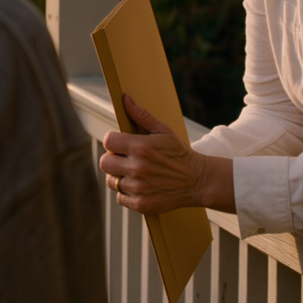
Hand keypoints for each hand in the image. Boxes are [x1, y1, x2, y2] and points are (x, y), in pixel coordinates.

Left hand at [99, 95, 233, 214]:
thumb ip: (141, 115)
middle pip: (104, 162)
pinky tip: (139, 185)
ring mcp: (138, 188)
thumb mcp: (163, 131)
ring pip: (111, 181)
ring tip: (133, 172)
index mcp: (140, 147)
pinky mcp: (141, 204)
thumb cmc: (179, 153)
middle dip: (112, 158)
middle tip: (125, 159)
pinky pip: (120, 197)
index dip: (112, 141)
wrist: (198, 181)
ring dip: (119, 176)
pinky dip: (127, 192)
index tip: (120, 144)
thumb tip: (125, 98)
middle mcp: (137, 168)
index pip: (108, 141)